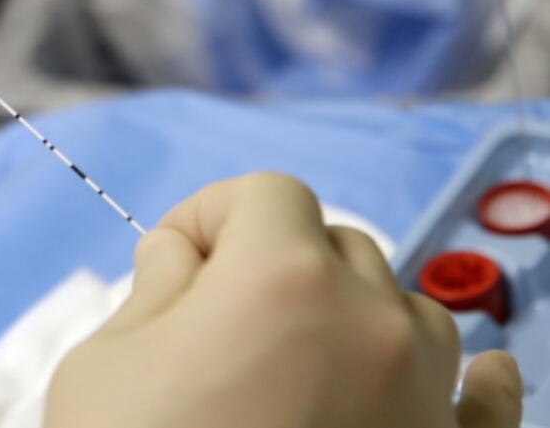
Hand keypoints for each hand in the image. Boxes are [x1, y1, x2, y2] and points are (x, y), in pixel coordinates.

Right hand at [45, 173, 522, 427]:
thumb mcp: (105, 361)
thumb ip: (154, 286)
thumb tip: (181, 257)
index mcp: (282, 278)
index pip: (265, 192)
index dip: (211, 215)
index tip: (177, 260)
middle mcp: (371, 324)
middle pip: (334, 243)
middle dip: (272, 262)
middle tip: (217, 319)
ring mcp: (421, 397)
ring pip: (408, 308)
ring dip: (357, 315)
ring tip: (305, 359)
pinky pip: (489, 402)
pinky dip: (477, 382)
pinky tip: (482, 373)